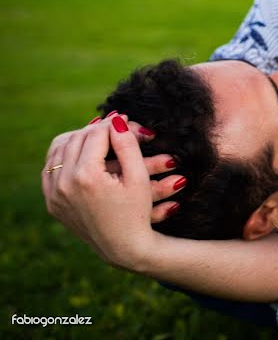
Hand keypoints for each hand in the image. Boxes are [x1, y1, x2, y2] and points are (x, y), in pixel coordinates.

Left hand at [41, 115, 176, 269]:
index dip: (112, 123)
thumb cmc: (136, 212)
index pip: (96, 134)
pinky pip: (51, 167)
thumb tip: (117, 120)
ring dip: (78, 138)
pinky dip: (64, 154)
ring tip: (98, 136)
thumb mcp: (138, 177)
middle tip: (113, 126)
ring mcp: (54, 193)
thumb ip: (127, 145)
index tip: (124, 118)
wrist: (123, 247)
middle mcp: (64, 184)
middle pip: (77, 138)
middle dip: (96, 129)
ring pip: (59, 149)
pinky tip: (81, 153)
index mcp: (87, 177)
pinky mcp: (52, 201)